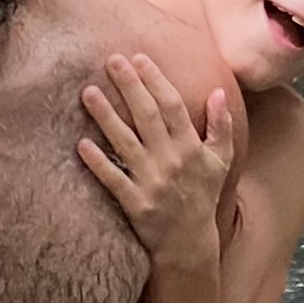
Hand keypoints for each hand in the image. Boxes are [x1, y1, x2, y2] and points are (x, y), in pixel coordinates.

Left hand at [78, 55, 236, 267]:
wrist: (190, 243)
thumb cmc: (202, 196)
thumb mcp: (222, 161)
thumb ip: (221, 126)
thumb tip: (217, 92)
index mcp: (191, 148)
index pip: (172, 106)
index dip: (155, 80)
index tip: (138, 58)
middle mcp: (171, 161)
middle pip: (147, 116)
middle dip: (129, 86)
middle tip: (111, 60)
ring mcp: (152, 182)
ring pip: (125, 142)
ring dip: (106, 116)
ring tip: (87, 92)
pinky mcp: (135, 203)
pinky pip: (113, 179)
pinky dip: (98, 163)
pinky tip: (81, 144)